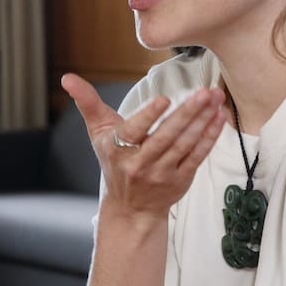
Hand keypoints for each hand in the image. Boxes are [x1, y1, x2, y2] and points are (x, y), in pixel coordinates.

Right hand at [61, 73, 225, 218]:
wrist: (130, 207)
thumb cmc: (114, 162)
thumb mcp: (98, 133)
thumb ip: (87, 103)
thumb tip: (67, 77)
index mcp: (118, 150)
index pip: (134, 131)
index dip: (149, 116)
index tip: (164, 99)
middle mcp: (140, 164)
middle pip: (166, 137)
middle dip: (188, 113)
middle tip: (205, 92)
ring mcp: (162, 174)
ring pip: (185, 145)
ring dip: (203, 121)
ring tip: (215, 99)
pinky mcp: (180, 180)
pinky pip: (197, 157)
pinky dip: (209, 137)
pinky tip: (218, 118)